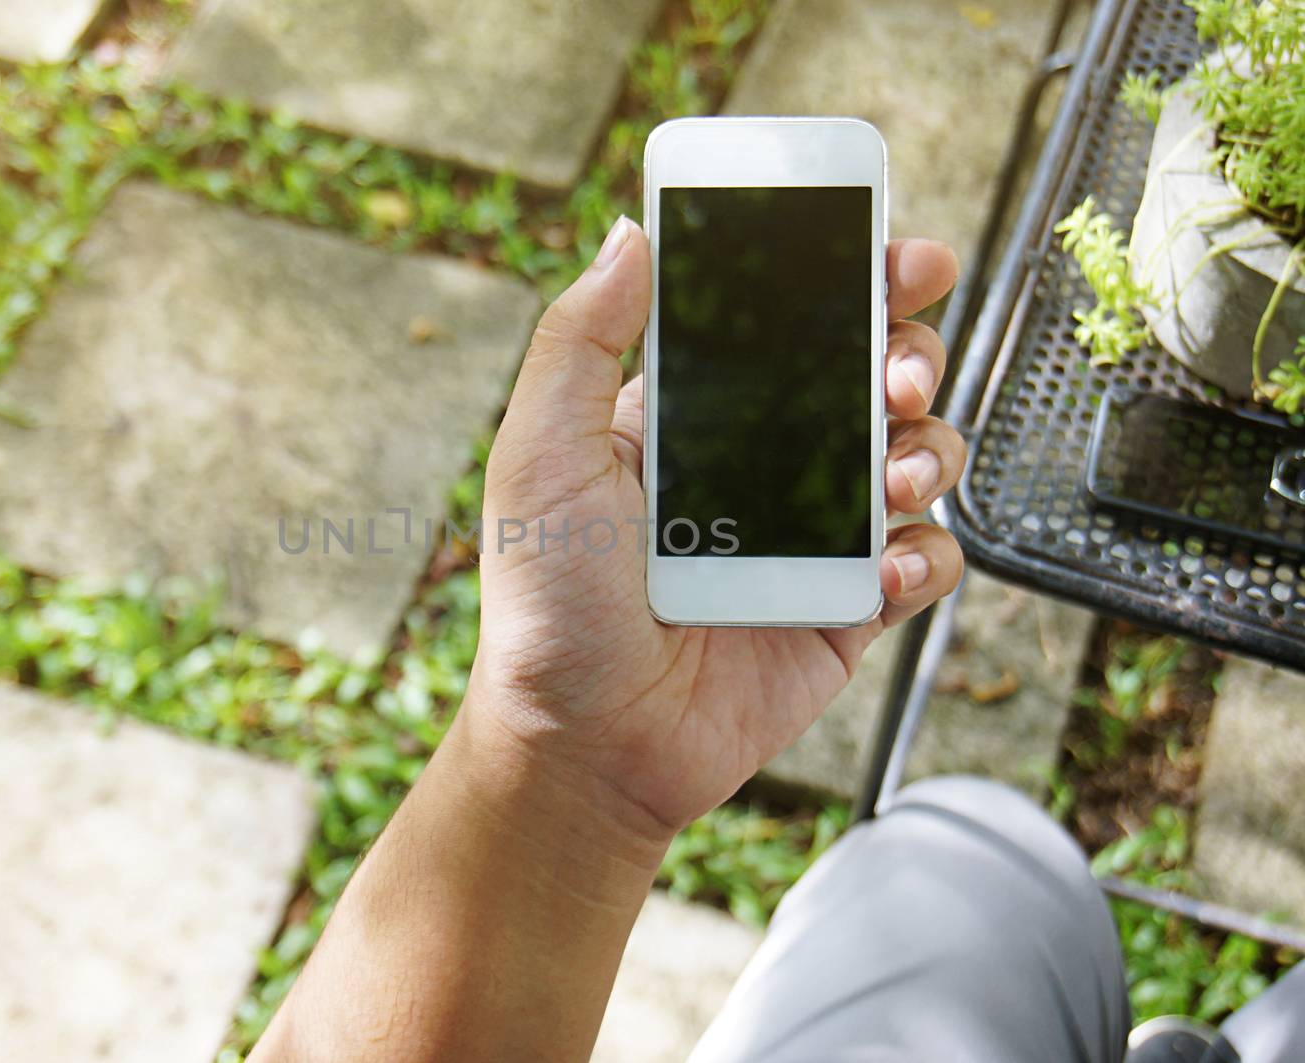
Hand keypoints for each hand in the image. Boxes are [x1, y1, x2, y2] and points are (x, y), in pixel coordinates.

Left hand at [468, 216, 965, 838]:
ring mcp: (812, 536)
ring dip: (929, 447)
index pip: (787, 320)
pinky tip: (881, 570)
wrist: (584, 746)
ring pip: (917, 455)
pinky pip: (925, 562)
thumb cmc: (546, 603)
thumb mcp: (540, 455)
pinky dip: (925, 555)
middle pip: (874, 373)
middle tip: (900, 369)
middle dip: (912, 349)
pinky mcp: (846, 610)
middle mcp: (763, 462)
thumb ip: (581, 343)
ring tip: (893, 476)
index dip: (850, 278)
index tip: (892, 251)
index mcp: (696, 413)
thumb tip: (631, 234)